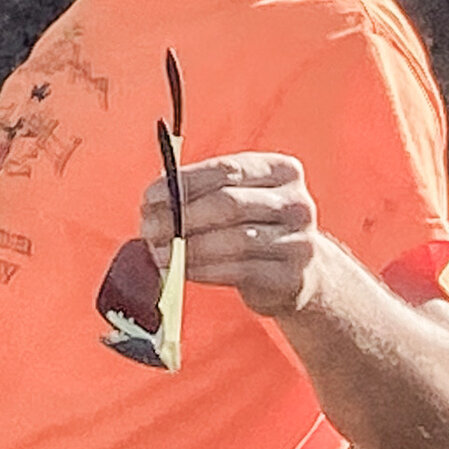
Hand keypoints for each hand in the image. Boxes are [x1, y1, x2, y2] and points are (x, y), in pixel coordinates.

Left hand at [142, 151, 321, 318]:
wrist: (300, 272)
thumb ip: (198, 191)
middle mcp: (297, 203)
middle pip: (229, 204)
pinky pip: (240, 271)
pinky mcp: (293, 278)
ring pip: (234, 240)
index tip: (149, 197)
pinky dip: (203, 270)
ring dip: (188, 246)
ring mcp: (300, 242)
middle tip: (148, 228)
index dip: (183, 183)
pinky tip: (180, 268)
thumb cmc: (254, 224)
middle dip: (180, 216)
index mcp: (281, 170)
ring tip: (158, 251)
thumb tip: (153, 202)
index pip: (226, 169)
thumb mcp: (236, 196)